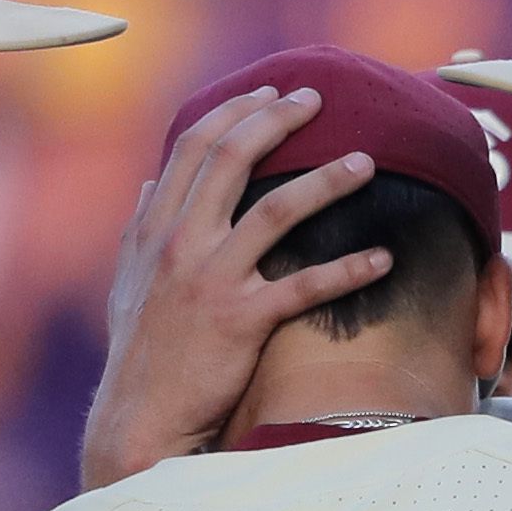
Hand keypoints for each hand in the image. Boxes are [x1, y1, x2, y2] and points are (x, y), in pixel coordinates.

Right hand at [77, 87, 392, 488]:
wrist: (138, 418)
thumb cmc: (141, 353)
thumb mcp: (128, 282)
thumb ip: (140, 230)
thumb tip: (149, 184)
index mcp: (155, 228)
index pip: (193, 147)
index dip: (235, 112)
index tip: (270, 92)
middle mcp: (179, 243)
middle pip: (231, 158)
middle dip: (278, 120)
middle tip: (319, 99)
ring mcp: (209, 280)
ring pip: (275, 210)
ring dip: (326, 180)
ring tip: (366, 160)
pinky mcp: (240, 322)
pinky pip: (303, 287)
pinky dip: (347, 269)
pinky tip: (383, 258)